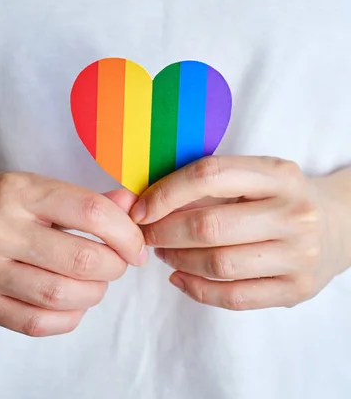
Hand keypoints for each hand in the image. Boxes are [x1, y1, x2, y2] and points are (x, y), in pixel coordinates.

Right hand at [0, 173, 146, 335]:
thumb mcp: (38, 188)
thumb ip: (87, 200)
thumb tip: (132, 206)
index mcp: (20, 192)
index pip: (90, 212)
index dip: (126, 233)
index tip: (137, 246)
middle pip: (81, 260)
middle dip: (115, 266)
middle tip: (119, 263)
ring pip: (60, 295)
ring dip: (94, 294)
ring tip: (96, 282)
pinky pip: (35, 323)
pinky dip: (68, 318)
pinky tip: (74, 304)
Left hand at [130, 156, 350, 309]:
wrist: (340, 225)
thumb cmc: (283, 197)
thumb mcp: (259, 175)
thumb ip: (214, 183)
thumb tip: (151, 201)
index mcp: (278, 174)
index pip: (210, 175)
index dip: (166, 192)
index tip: (141, 208)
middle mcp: (293, 213)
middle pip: (209, 225)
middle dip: (164, 232)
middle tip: (146, 234)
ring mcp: (298, 255)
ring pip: (218, 264)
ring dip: (178, 260)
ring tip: (164, 253)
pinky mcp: (297, 290)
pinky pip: (234, 297)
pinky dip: (197, 290)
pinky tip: (180, 278)